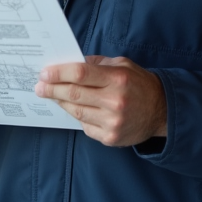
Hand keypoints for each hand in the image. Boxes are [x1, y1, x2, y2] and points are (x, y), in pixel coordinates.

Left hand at [34, 56, 166, 146]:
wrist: (162, 111)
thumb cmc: (139, 83)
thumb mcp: (121, 65)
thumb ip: (96, 63)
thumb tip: (69, 64)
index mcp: (117, 79)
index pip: (80, 73)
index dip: (59, 73)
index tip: (44, 73)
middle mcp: (115, 101)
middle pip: (74, 93)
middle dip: (52, 89)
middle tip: (39, 86)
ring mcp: (113, 122)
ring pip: (76, 111)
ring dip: (61, 102)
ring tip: (51, 95)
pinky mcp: (111, 138)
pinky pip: (85, 125)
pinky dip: (77, 115)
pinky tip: (74, 108)